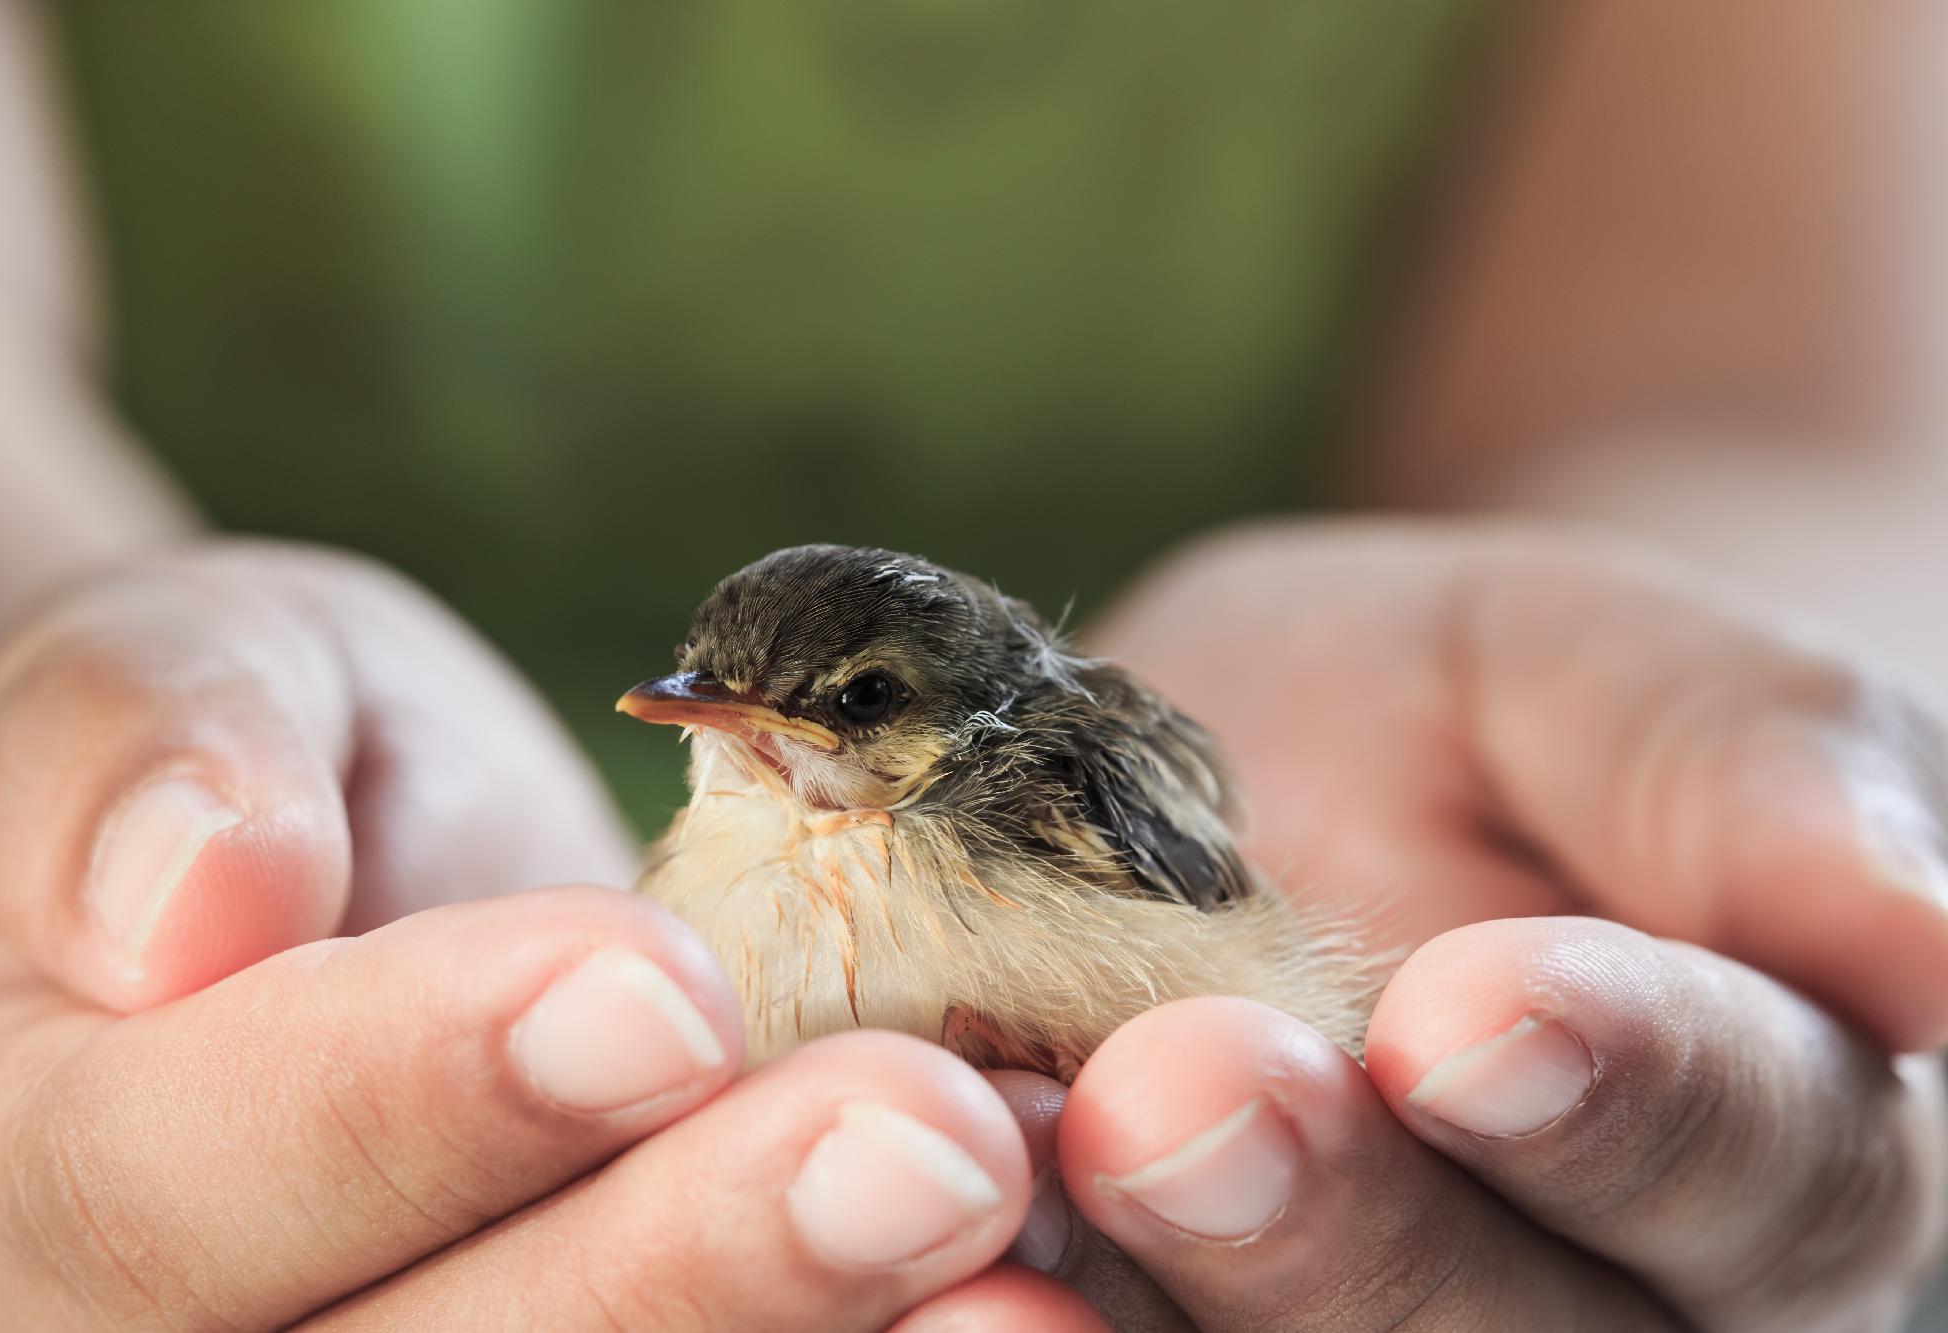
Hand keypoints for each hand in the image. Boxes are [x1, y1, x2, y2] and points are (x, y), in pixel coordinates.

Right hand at [0, 542, 1101, 1329]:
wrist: (373, 920)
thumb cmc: (285, 774)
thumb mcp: (207, 678)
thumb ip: (146, 733)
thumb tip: (188, 897)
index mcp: (42, 1191)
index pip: (178, 1185)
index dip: (415, 1094)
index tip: (653, 982)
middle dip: (692, 1267)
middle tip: (930, 1141)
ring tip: (1025, 1242)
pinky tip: (1057, 1297)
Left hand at [1021, 520, 1946, 1329]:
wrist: (1287, 796)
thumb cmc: (1478, 722)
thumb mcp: (1590, 670)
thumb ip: (1739, 762)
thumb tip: (1930, 926)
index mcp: (1755, 1148)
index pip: (1753, 1162)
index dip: (1630, 1097)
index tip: (1475, 1005)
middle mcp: (1589, 1309)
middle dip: (1344, 1236)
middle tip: (1175, 1097)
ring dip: (1139, 1320)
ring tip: (996, 1196)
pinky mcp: (1168, 1327)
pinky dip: (1010, 1322)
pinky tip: (919, 1267)